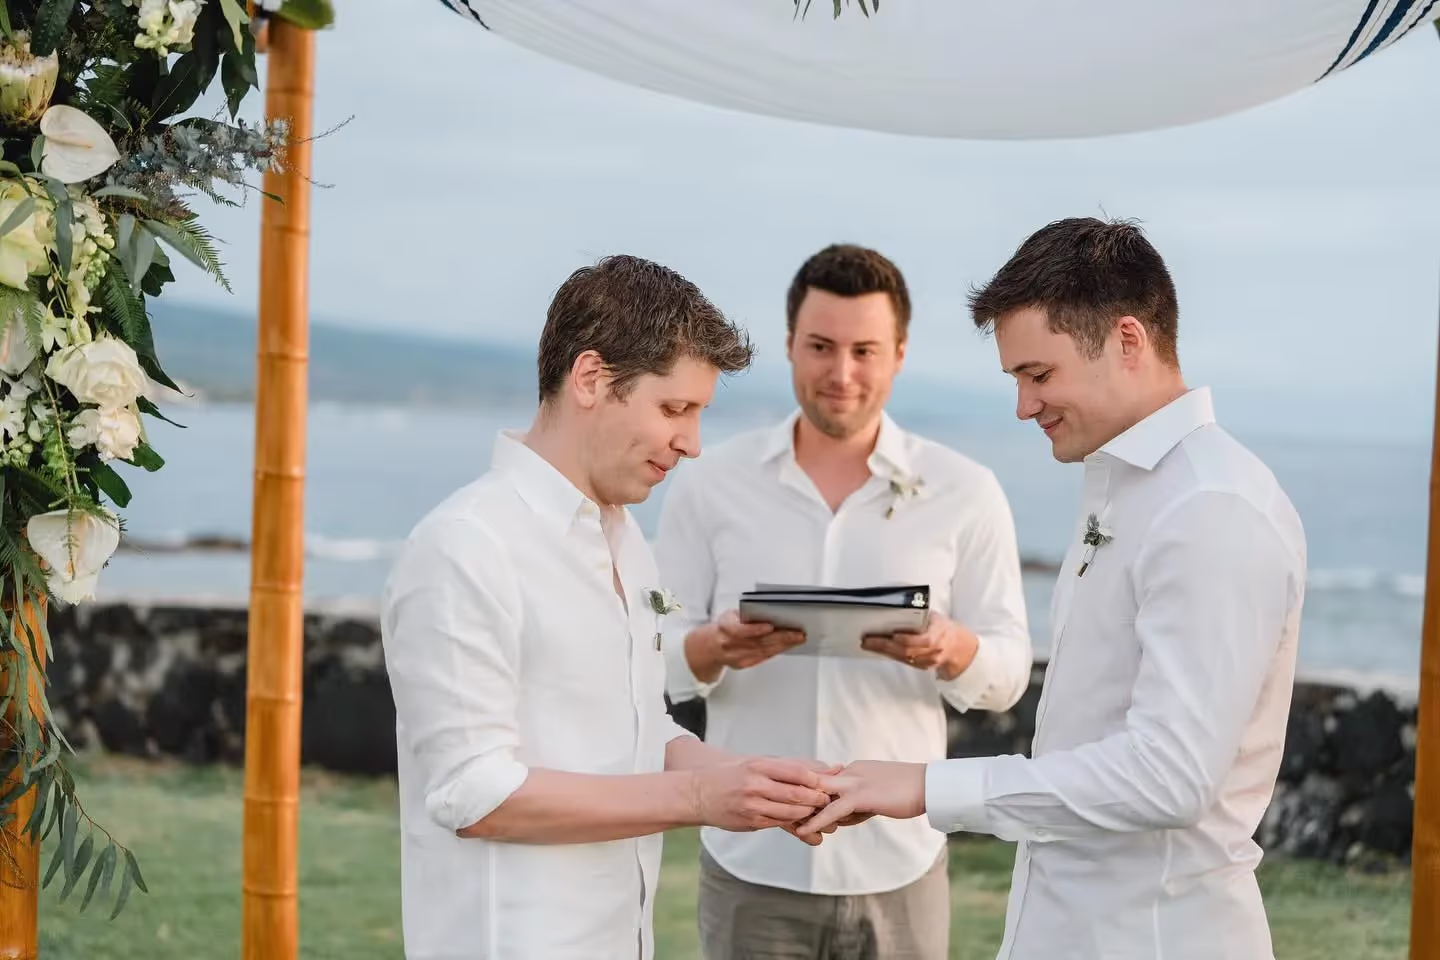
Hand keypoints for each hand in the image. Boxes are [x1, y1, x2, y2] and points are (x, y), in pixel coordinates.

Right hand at [686, 609, 805, 682]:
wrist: (711, 646)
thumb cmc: (724, 626)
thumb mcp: (731, 615)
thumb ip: (747, 614)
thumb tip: (770, 610)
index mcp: (725, 627)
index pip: (740, 630)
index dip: (755, 629)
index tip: (770, 626)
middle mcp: (730, 644)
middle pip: (758, 642)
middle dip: (781, 637)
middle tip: (797, 633)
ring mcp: (737, 656)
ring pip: (764, 650)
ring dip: (784, 644)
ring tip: (798, 638)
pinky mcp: (745, 663)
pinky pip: (765, 656)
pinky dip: (778, 650)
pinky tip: (788, 645)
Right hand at [691, 756, 834, 834]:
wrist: (698, 794)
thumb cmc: (732, 775)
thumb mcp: (755, 763)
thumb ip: (786, 767)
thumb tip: (823, 767)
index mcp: (758, 766)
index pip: (796, 772)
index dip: (816, 779)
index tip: (827, 782)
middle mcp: (755, 785)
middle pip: (796, 794)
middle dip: (817, 799)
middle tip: (829, 801)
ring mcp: (752, 805)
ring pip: (790, 813)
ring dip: (808, 814)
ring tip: (818, 811)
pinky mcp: (750, 822)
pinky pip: (778, 823)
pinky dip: (793, 822)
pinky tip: (801, 820)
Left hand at [796, 760, 927, 837]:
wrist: (930, 786)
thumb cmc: (909, 792)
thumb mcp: (878, 795)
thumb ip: (860, 802)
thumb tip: (845, 818)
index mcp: (854, 769)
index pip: (825, 782)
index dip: (809, 795)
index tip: (792, 805)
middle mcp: (850, 771)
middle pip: (816, 784)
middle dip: (799, 799)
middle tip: (781, 812)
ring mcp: (855, 781)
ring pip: (820, 795)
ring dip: (802, 810)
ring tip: (784, 824)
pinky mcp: (861, 795)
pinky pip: (832, 809)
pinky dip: (816, 820)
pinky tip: (803, 830)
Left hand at [861, 611, 977, 679]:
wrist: (957, 646)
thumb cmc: (943, 627)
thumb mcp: (935, 616)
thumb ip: (920, 613)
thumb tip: (899, 601)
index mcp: (938, 634)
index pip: (924, 640)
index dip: (908, 639)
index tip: (894, 635)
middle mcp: (934, 650)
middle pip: (908, 651)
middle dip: (886, 646)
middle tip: (868, 640)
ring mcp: (928, 660)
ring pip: (903, 658)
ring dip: (884, 652)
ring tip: (868, 644)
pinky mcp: (922, 666)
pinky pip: (904, 662)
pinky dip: (890, 655)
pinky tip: (878, 650)